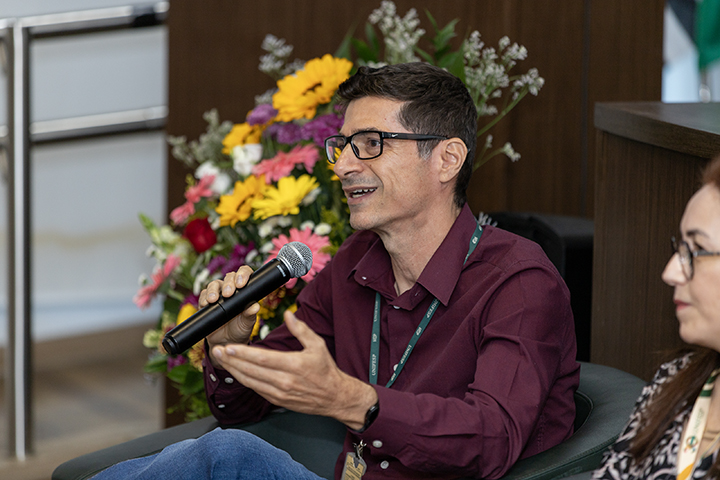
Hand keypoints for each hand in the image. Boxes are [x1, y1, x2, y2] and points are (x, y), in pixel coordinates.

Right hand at [200, 266, 259, 360]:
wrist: (226, 341)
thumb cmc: (240, 329)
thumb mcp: (247, 323)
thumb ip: (250, 314)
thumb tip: (255, 307)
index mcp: (245, 290)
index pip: (245, 274)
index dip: (243, 274)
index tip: (241, 284)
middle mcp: (231, 289)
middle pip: (229, 277)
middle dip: (228, 284)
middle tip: (228, 294)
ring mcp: (218, 294)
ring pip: (214, 284)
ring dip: (213, 290)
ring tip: (213, 299)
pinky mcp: (207, 302)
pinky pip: (203, 295)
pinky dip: (204, 298)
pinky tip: (206, 304)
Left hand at [212, 310, 377, 429]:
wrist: (334, 397)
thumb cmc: (326, 369)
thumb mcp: (317, 345)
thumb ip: (301, 329)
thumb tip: (288, 314)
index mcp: (294, 365)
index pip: (262, 359)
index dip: (243, 353)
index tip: (229, 346)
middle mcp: (284, 381)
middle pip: (251, 371)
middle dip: (231, 361)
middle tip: (217, 350)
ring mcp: (279, 393)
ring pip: (250, 381)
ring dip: (233, 370)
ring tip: (221, 359)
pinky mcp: (277, 400)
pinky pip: (255, 389)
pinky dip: (243, 379)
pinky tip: (235, 371)